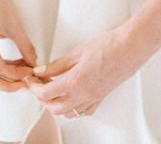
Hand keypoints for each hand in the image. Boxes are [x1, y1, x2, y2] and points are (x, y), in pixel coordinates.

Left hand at [24, 23, 148, 117]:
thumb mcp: (77, 52)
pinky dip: (73, 108)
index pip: (45, 94)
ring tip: (52, 89)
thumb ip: (57, 65)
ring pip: (67, 113)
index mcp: (74, 83)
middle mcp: (82, 96)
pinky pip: (83, 111)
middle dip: (41, 99)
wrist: (129, 48)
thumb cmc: (107, 46)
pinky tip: (72, 96)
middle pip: (53, 108)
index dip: (33, 87)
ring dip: (56, 105)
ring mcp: (92, 99)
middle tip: (38, 85)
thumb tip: (41, 71)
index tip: (31, 79)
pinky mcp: (101, 98)